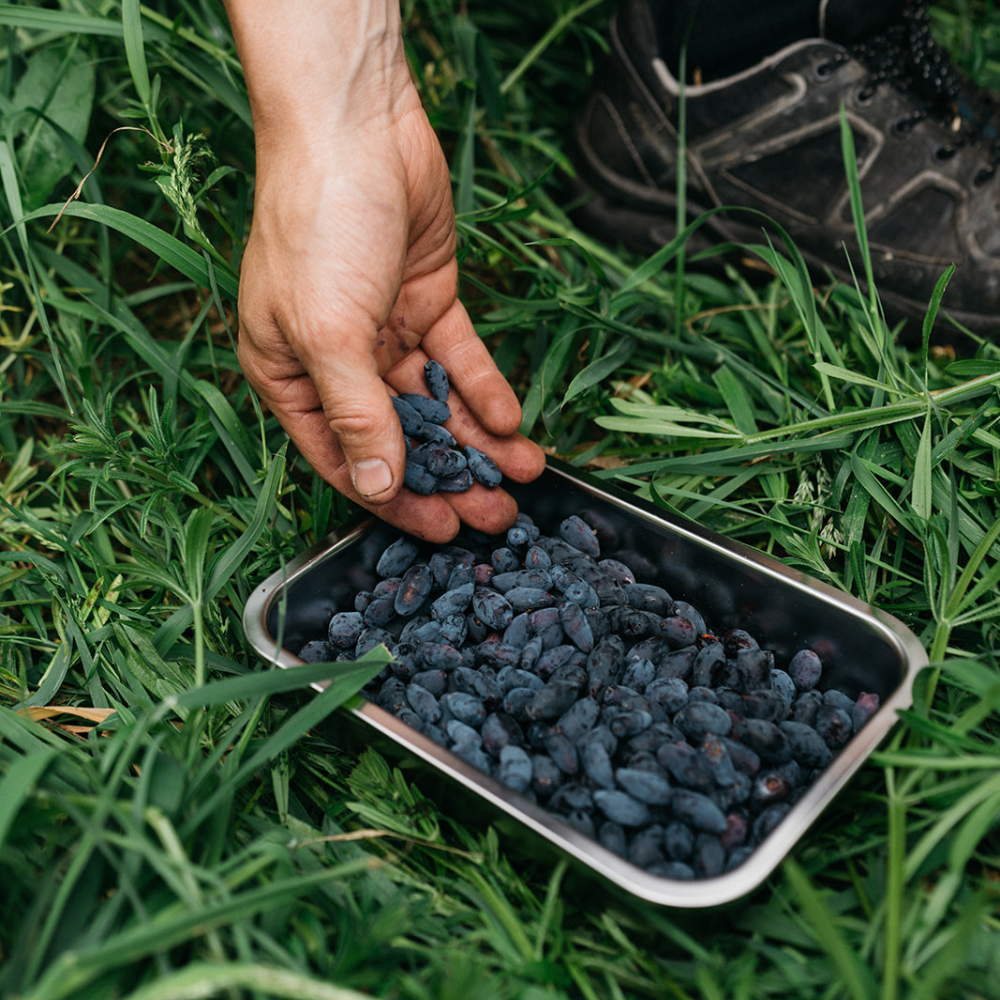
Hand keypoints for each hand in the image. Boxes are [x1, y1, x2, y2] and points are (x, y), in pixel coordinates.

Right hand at [225, 1, 544, 541]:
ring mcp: (385, 332)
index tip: (444, 531)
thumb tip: (378, 485)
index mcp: (293, 377)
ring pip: (438, 404)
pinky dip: (485, 389)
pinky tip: (511, 421)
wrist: (356, 128)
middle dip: (451, 478)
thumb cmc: (317, 228)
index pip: (348, 459)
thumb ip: (356, 414)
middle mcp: (339, 363)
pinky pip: (460, 360)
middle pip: (402, 438)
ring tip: (526, 474)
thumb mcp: (327, 333)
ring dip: (479, 441)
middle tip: (499, 515)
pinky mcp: (428, 302)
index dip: (397, 499)